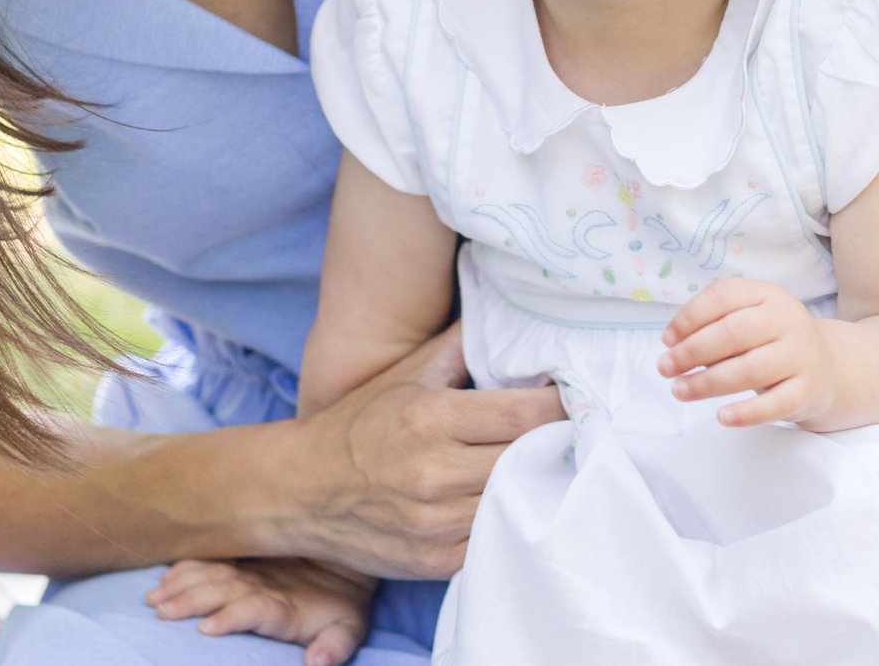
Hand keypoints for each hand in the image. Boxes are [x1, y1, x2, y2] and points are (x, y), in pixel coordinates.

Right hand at [147, 558, 373, 665]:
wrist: (346, 558)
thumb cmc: (342, 604)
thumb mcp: (349, 627)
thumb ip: (335, 645)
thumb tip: (318, 664)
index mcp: (284, 605)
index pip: (254, 608)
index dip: (232, 617)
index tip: (206, 628)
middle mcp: (262, 584)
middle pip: (222, 590)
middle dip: (191, 600)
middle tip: (161, 612)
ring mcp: (251, 571)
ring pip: (211, 574)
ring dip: (181, 584)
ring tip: (153, 597)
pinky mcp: (243, 561)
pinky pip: (211, 559)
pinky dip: (187, 566)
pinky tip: (165, 575)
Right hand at [294, 325, 563, 578]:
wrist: (297, 491)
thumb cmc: (358, 425)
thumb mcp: (405, 374)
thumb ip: (459, 345)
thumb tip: (508, 315)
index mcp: (430, 418)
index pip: (525, 415)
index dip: (561, 407)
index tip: (578, 398)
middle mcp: (433, 473)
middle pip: (529, 459)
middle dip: (560, 444)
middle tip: (581, 431)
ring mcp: (434, 524)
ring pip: (518, 503)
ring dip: (540, 485)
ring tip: (556, 466)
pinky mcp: (434, 563)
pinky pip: (494, 540)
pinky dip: (511, 521)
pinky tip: (519, 502)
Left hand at [658, 278, 836, 426]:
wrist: (826, 366)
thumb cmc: (770, 340)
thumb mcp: (749, 318)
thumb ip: (715, 325)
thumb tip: (675, 347)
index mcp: (768, 294)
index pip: (724, 295)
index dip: (690, 316)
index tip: (666, 339)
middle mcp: (787, 320)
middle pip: (733, 333)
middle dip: (691, 351)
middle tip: (665, 368)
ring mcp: (800, 355)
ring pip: (750, 370)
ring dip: (708, 383)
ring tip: (680, 391)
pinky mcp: (807, 390)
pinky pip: (775, 404)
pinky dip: (746, 413)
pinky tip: (722, 417)